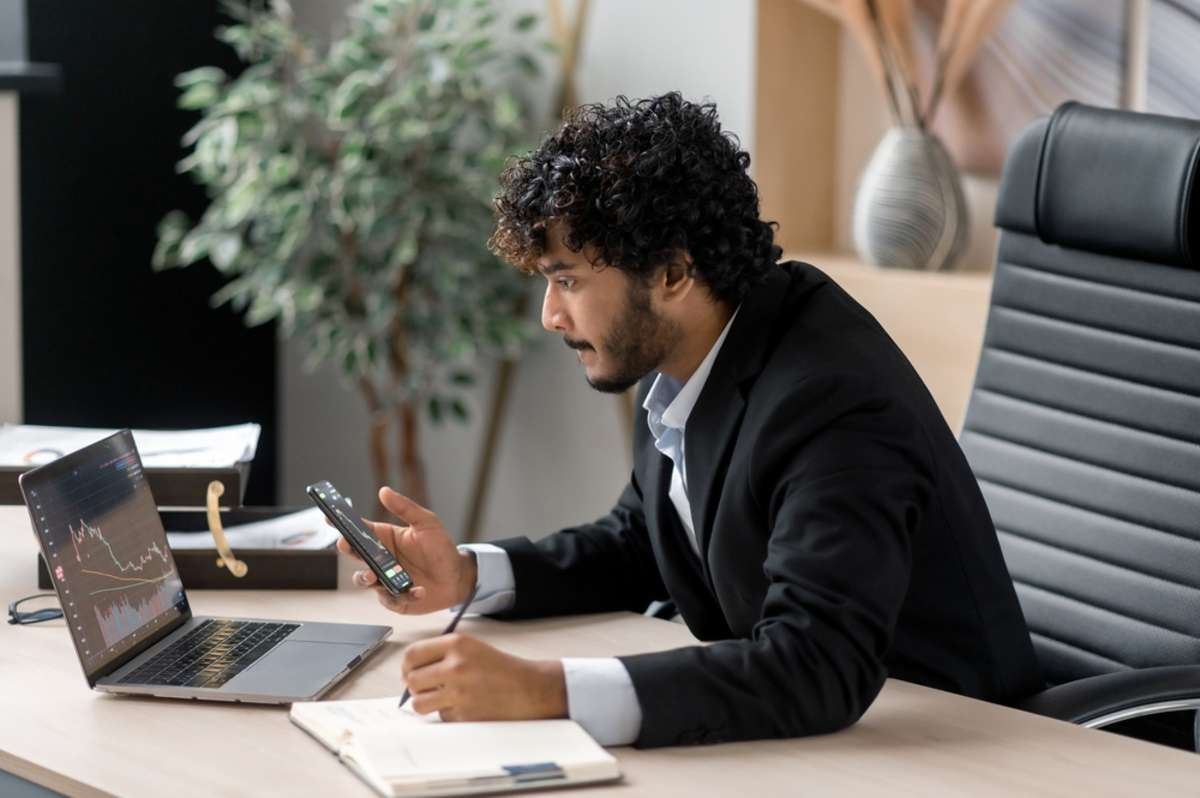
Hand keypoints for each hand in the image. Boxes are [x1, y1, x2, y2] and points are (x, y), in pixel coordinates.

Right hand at [337, 486, 476, 614]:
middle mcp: (381, 559)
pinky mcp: (396, 599)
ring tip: (374, 576)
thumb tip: (384, 491)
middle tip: (346, 545)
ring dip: (366, 578)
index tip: (329, 517)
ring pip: (364, 580)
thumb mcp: (426, 523)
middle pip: (355, 554)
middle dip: (348, 550)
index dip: (342, 524)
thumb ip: (405, 508)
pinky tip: (418, 590)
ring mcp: (385, 580)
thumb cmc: (441, 548)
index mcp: (385, 538)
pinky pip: (390, 599)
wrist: (458, 576)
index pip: (358, 530)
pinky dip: (402, 596)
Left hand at [402, 633, 566, 721]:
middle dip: (416, 686)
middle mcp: (455, 666)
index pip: (412, 654)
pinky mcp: (464, 714)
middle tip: (426, 687)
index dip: (407, 665)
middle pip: (412, 680)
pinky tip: (464, 706)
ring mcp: (459, 692)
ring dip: (427, 702)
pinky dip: (448, 713)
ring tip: (442, 698)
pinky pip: (441, 716)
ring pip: (420, 703)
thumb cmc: (501, 667)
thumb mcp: (472, 647)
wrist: (529, 688)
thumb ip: (443, 653)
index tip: (410, 671)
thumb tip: (411, 669)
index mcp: (457, 644)